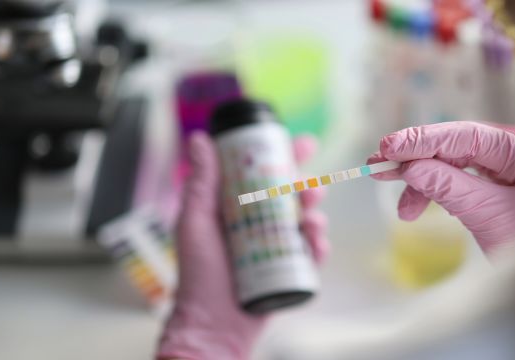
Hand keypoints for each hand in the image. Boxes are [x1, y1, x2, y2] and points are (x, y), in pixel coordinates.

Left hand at [157, 132, 328, 359]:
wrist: (212, 324)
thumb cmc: (197, 274)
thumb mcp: (195, 221)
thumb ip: (200, 182)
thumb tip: (199, 139)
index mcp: (236, 208)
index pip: (263, 174)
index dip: (285, 157)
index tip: (303, 144)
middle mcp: (258, 223)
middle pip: (291, 196)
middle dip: (307, 187)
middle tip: (312, 187)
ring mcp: (275, 247)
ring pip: (305, 222)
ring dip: (316, 215)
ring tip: (313, 220)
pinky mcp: (289, 270)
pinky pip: (312, 253)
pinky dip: (319, 246)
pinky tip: (317, 244)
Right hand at [367, 121, 514, 254]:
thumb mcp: (492, 216)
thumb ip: (450, 188)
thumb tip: (410, 167)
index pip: (466, 136)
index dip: (423, 140)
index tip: (388, 148)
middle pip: (456, 145)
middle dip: (416, 158)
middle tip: (377, 166)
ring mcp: (509, 165)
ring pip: (454, 162)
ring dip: (423, 181)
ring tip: (402, 209)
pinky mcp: (500, 181)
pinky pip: (461, 178)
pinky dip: (437, 191)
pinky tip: (420, 207)